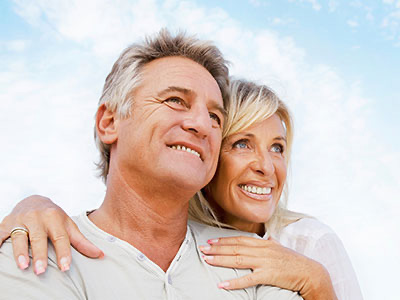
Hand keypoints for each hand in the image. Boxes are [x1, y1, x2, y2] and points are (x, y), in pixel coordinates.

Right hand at [0, 195, 103, 274]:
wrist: (33, 200)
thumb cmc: (54, 218)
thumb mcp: (68, 226)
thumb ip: (82, 242)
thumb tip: (101, 255)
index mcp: (55, 217)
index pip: (60, 237)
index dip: (63, 253)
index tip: (65, 267)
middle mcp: (37, 217)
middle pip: (39, 238)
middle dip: (39, 254)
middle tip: (41, 271)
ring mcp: (20, 220)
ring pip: (19, 237)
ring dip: (20, 252)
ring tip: (22, 266)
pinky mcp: (5, 223)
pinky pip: (1, 234)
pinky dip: (0, 243)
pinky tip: (0, 253)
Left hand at [199, 236, 336, 299]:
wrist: (310, 272)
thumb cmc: (294, 261)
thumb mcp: (281, 247)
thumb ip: (271, 243)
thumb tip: (267, 238)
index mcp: (264, 243)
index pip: (239, 240)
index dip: (224, 240)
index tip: (211, 241)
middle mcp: (262, 250)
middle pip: (235, 248)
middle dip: (217, 248)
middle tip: (202, 249)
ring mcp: (264, 262)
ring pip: (237, 259)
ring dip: (220, 260)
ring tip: (207, 260)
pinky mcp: (268, 275)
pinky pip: (248, 279)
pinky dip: (234, 282)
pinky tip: (223, 284)